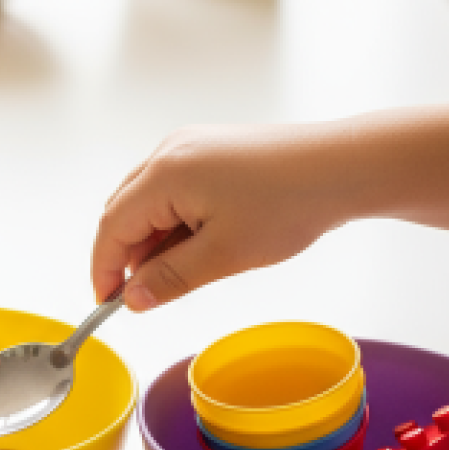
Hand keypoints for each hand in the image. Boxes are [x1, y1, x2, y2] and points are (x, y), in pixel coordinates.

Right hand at [91, 103, 448, 309]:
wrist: (344, 166)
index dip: (104, 269)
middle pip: (123, 210)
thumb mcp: (224, 255)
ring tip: (183, 270)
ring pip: (146, 201)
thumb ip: (169, 278)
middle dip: (127, 255)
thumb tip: (133, 298)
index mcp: (165, 174)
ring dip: (152, 239)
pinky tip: (197, 242)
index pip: (112, 227)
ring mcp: (188, 146)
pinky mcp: (208, 148)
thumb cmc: (290, 204)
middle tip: (146, 294)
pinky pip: (171, 188)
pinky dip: (172, 220)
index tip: (108, 303)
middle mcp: (169, 152)